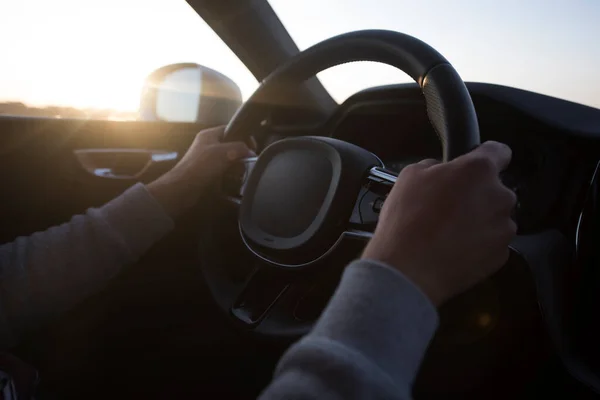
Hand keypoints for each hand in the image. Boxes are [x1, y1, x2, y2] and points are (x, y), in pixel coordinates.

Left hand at [147, 126, 253, 217]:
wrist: (183, 188)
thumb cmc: (201, 166)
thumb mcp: (223, 152)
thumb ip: (239, 148)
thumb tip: (251, 152)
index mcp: (209, 135)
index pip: (230, 129)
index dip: (243, 136)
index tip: (253, 147)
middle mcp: (208, 145)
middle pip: (231, 145)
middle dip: (241, 153)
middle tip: (249, 161)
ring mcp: (207, 160)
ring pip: (229, 159)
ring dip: (237, 166)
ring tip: (243, 172)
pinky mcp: (208, 174)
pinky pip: (224, 171)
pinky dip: (231, 175)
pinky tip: (236, 180)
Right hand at [362, 141, 516, 305]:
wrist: (408, 270)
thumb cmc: (407, 219)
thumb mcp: (410, 175)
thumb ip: (436, 166)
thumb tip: (443, 171)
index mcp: (478, 170)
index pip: (499, 151)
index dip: (486, 155)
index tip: (476, 164)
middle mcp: (500, 196)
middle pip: (495, 189)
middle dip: (476, 195)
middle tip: (447, 207)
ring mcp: (503, 228)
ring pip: (494, 217)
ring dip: (478, 221)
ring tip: (448, 233)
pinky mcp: (501, 255)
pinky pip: (492, 243)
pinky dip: (478, 245)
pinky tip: (453, 249)